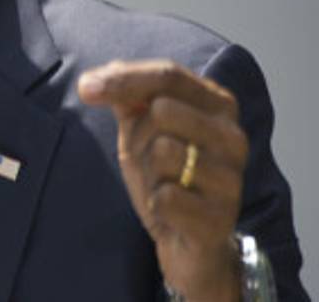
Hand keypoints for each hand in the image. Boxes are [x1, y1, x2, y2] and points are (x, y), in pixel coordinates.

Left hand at [79, 60, 246, 301]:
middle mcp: (233, 136)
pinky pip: (165, 196)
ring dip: (148, 172)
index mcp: (218, 105)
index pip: (168, 75)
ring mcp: (232, 177)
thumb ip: (126, 97)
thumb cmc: (166, 176)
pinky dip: (155, 204)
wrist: (189, 243)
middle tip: (149, 160)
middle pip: (163, 109)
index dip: (124, 78)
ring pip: (164, 150)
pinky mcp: (220, 217)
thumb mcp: (142, 129)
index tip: (85, 87)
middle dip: (140, 135)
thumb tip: (93, 80)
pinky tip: (170, 212)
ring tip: (163, 185)